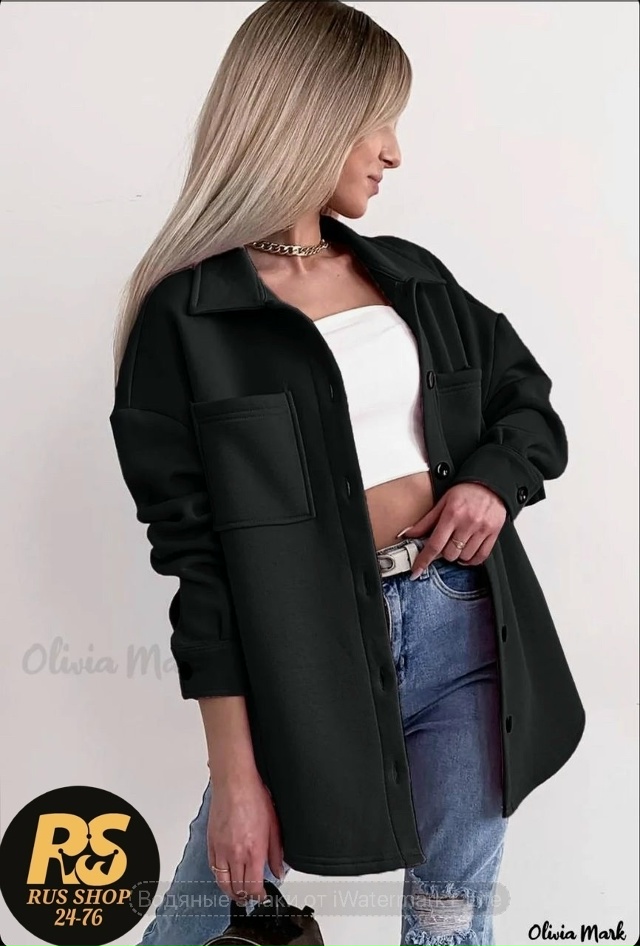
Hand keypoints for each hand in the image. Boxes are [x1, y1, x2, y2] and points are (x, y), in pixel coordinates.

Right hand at [207, 772, 284, 904]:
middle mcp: (235, 854)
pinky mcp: (211, 843)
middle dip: (244, 896)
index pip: (253, 887)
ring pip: (222, 882)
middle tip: (250, 896)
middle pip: (237, 888)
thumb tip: (279, 871)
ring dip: (230, 891)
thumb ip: (276, 853)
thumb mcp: (274, 827)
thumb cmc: (254, 798)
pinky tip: (225, 875)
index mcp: (253, 852)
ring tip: (237, 892)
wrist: (235, 783)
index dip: (258, 896)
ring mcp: (220, 849)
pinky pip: (212, 867)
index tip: (262, 895)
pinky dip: (219, 876)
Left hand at [398, 482, 506, 576]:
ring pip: (464, 557)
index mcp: (452, 514)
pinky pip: (481, 557)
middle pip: (450, 554)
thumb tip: (408, 534)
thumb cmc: (465, 491)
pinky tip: (467, 552)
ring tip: (457, 543)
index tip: (417, 570)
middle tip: (445, 543)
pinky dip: (472, 559)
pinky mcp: (494, 533)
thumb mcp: (442, 502)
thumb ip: (426, 521)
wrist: (490, 484)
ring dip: (458, 555)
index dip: (424, 560)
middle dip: (443, 552)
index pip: (434, 544)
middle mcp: (468, 523)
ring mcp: (482, 529)